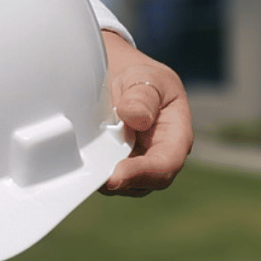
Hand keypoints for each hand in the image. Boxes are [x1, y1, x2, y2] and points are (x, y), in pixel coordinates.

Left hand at [100, 31, 192, 196]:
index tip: (117, 175)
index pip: (167, 163)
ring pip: (125, 185)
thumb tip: (136, 118)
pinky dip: (97, 173)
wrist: (121, 75)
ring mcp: (139, 164)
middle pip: (146, 182)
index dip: (143, 173)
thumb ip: (143, 96)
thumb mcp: (145, 76)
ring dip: (106, 178)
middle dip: (121, 182)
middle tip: (94, 177)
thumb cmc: (140, 77)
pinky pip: (109, 178)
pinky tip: (84, 160)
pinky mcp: (119, 166)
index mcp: (176, 134)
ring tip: (88, 162)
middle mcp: (161, 155)